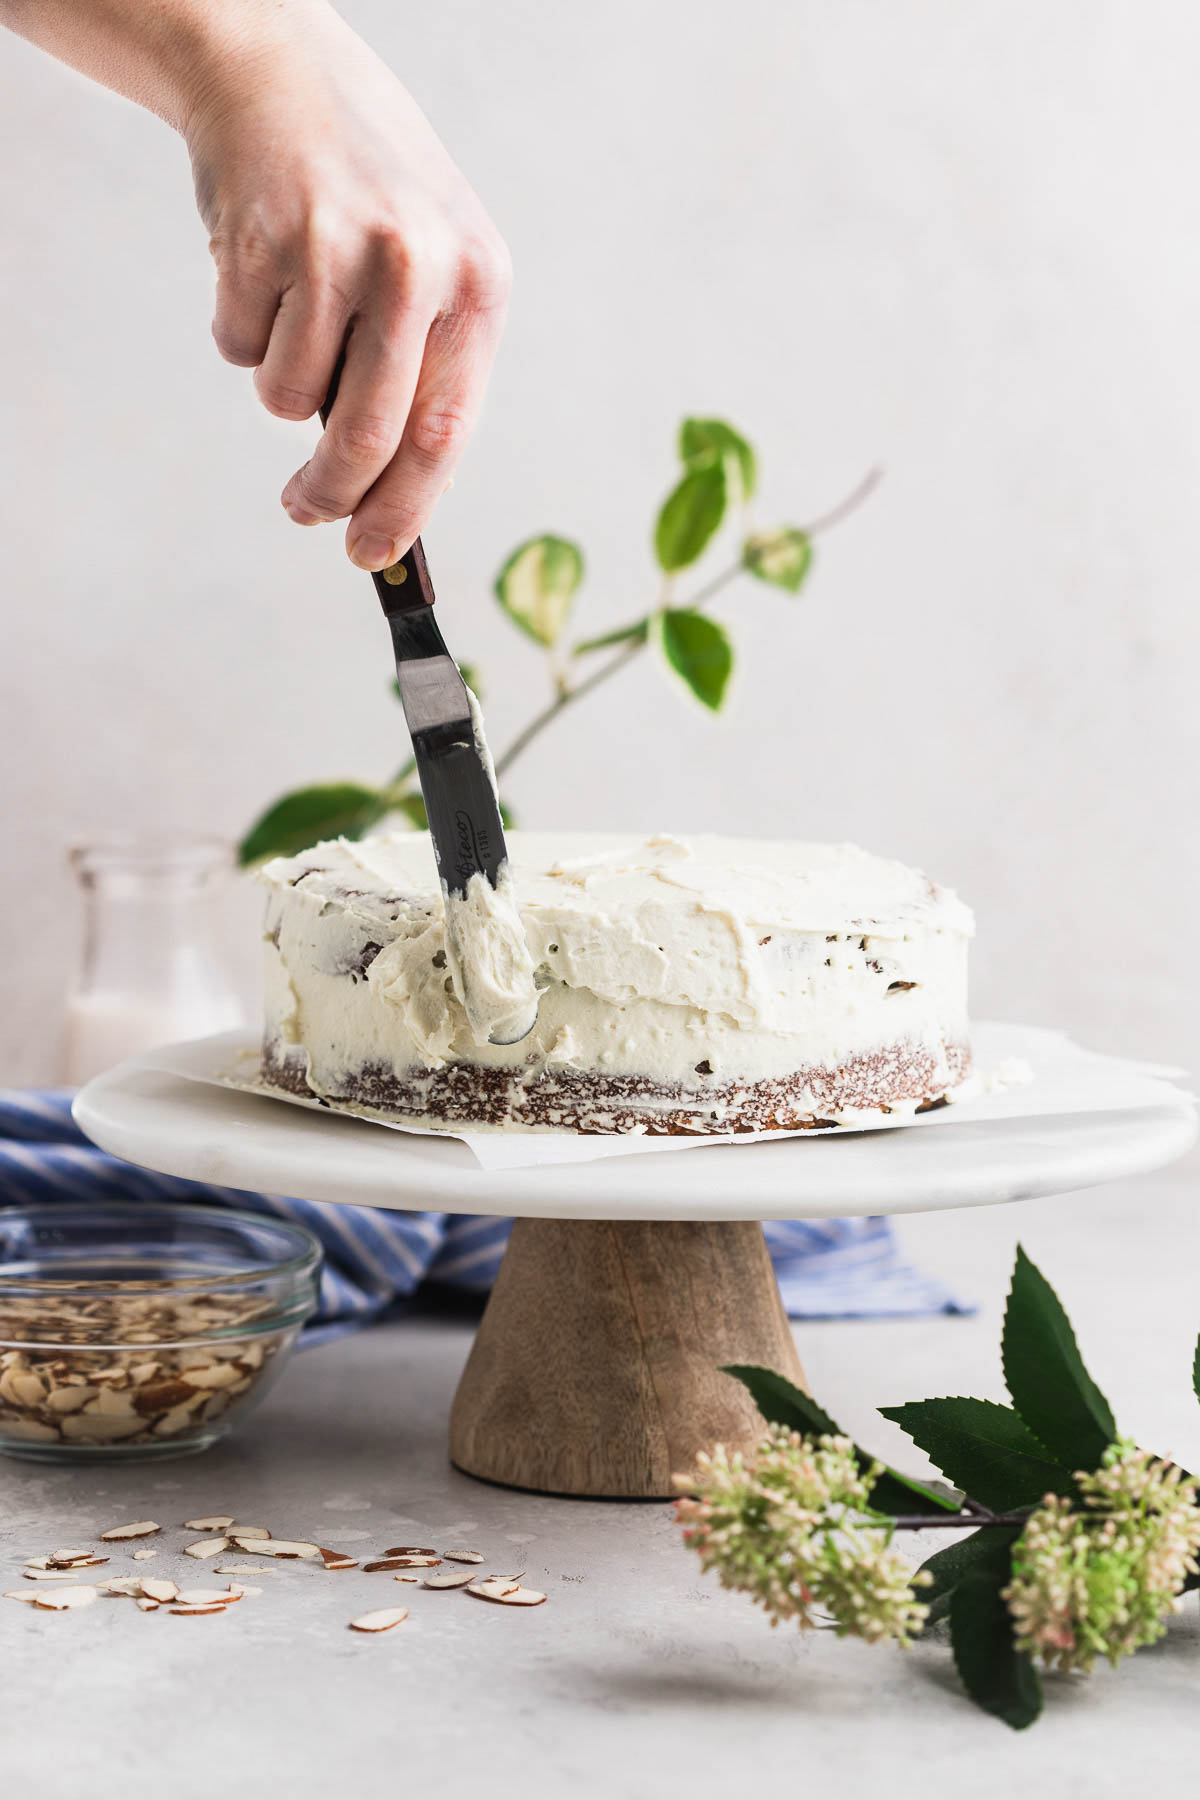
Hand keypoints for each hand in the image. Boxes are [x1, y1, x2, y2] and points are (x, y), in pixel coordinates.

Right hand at [187, 5, 510, 569]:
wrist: (277, 71)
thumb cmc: (368, 190)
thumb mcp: (434, 265)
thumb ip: (427, 372)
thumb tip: (393, 496)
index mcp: (477, 281)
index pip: (445, 432)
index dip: (405, 509)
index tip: (374, 556)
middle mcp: (414, 265)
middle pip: (367, 436)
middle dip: (330, 492)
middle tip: (305, 508)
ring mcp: (334, 250)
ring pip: (290, 397)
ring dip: (281, 384)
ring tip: (296, 314)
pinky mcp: (259, 241)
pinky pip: (239, 347)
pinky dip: (242, 333)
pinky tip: (261, 271)